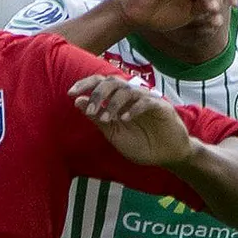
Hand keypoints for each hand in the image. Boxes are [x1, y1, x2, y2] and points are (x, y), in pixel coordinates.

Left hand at [69, 75, 190, 165]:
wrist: (167, 156)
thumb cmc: (141, 144)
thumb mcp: (114, 133)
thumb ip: (97, 118)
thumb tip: (78, 101)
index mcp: (118, 99)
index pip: (100, 82)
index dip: (85, 84)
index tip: (70, 94)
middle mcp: (132, 95)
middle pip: (112, 81)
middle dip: (97, 94)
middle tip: (90, 111)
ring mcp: (147, 99)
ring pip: (127, 90)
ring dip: (113, 103)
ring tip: (106, 118)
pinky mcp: (161, 107)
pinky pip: (146, 102)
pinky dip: (133, 109)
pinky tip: (124, 119)